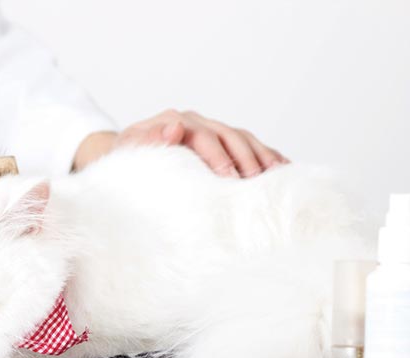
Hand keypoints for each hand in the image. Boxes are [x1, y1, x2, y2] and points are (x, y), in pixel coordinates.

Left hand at [73, 109, 287, 176]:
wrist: (126, 159)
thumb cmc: (126, 161)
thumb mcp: (128, 152)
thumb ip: (147, 141)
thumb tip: (173, 128)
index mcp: (173, 122)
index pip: (202, 135)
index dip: (217, 155)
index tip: (228, 177)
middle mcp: (196, 122)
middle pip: (228, 135)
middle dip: (243, 159)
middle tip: (254, 184)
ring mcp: (211, 129)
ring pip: (243, 138)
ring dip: (261, 156)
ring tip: (276, 177)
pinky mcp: (221, 142)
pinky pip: (249, 146)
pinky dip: (267, 156)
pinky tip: (284, 170)